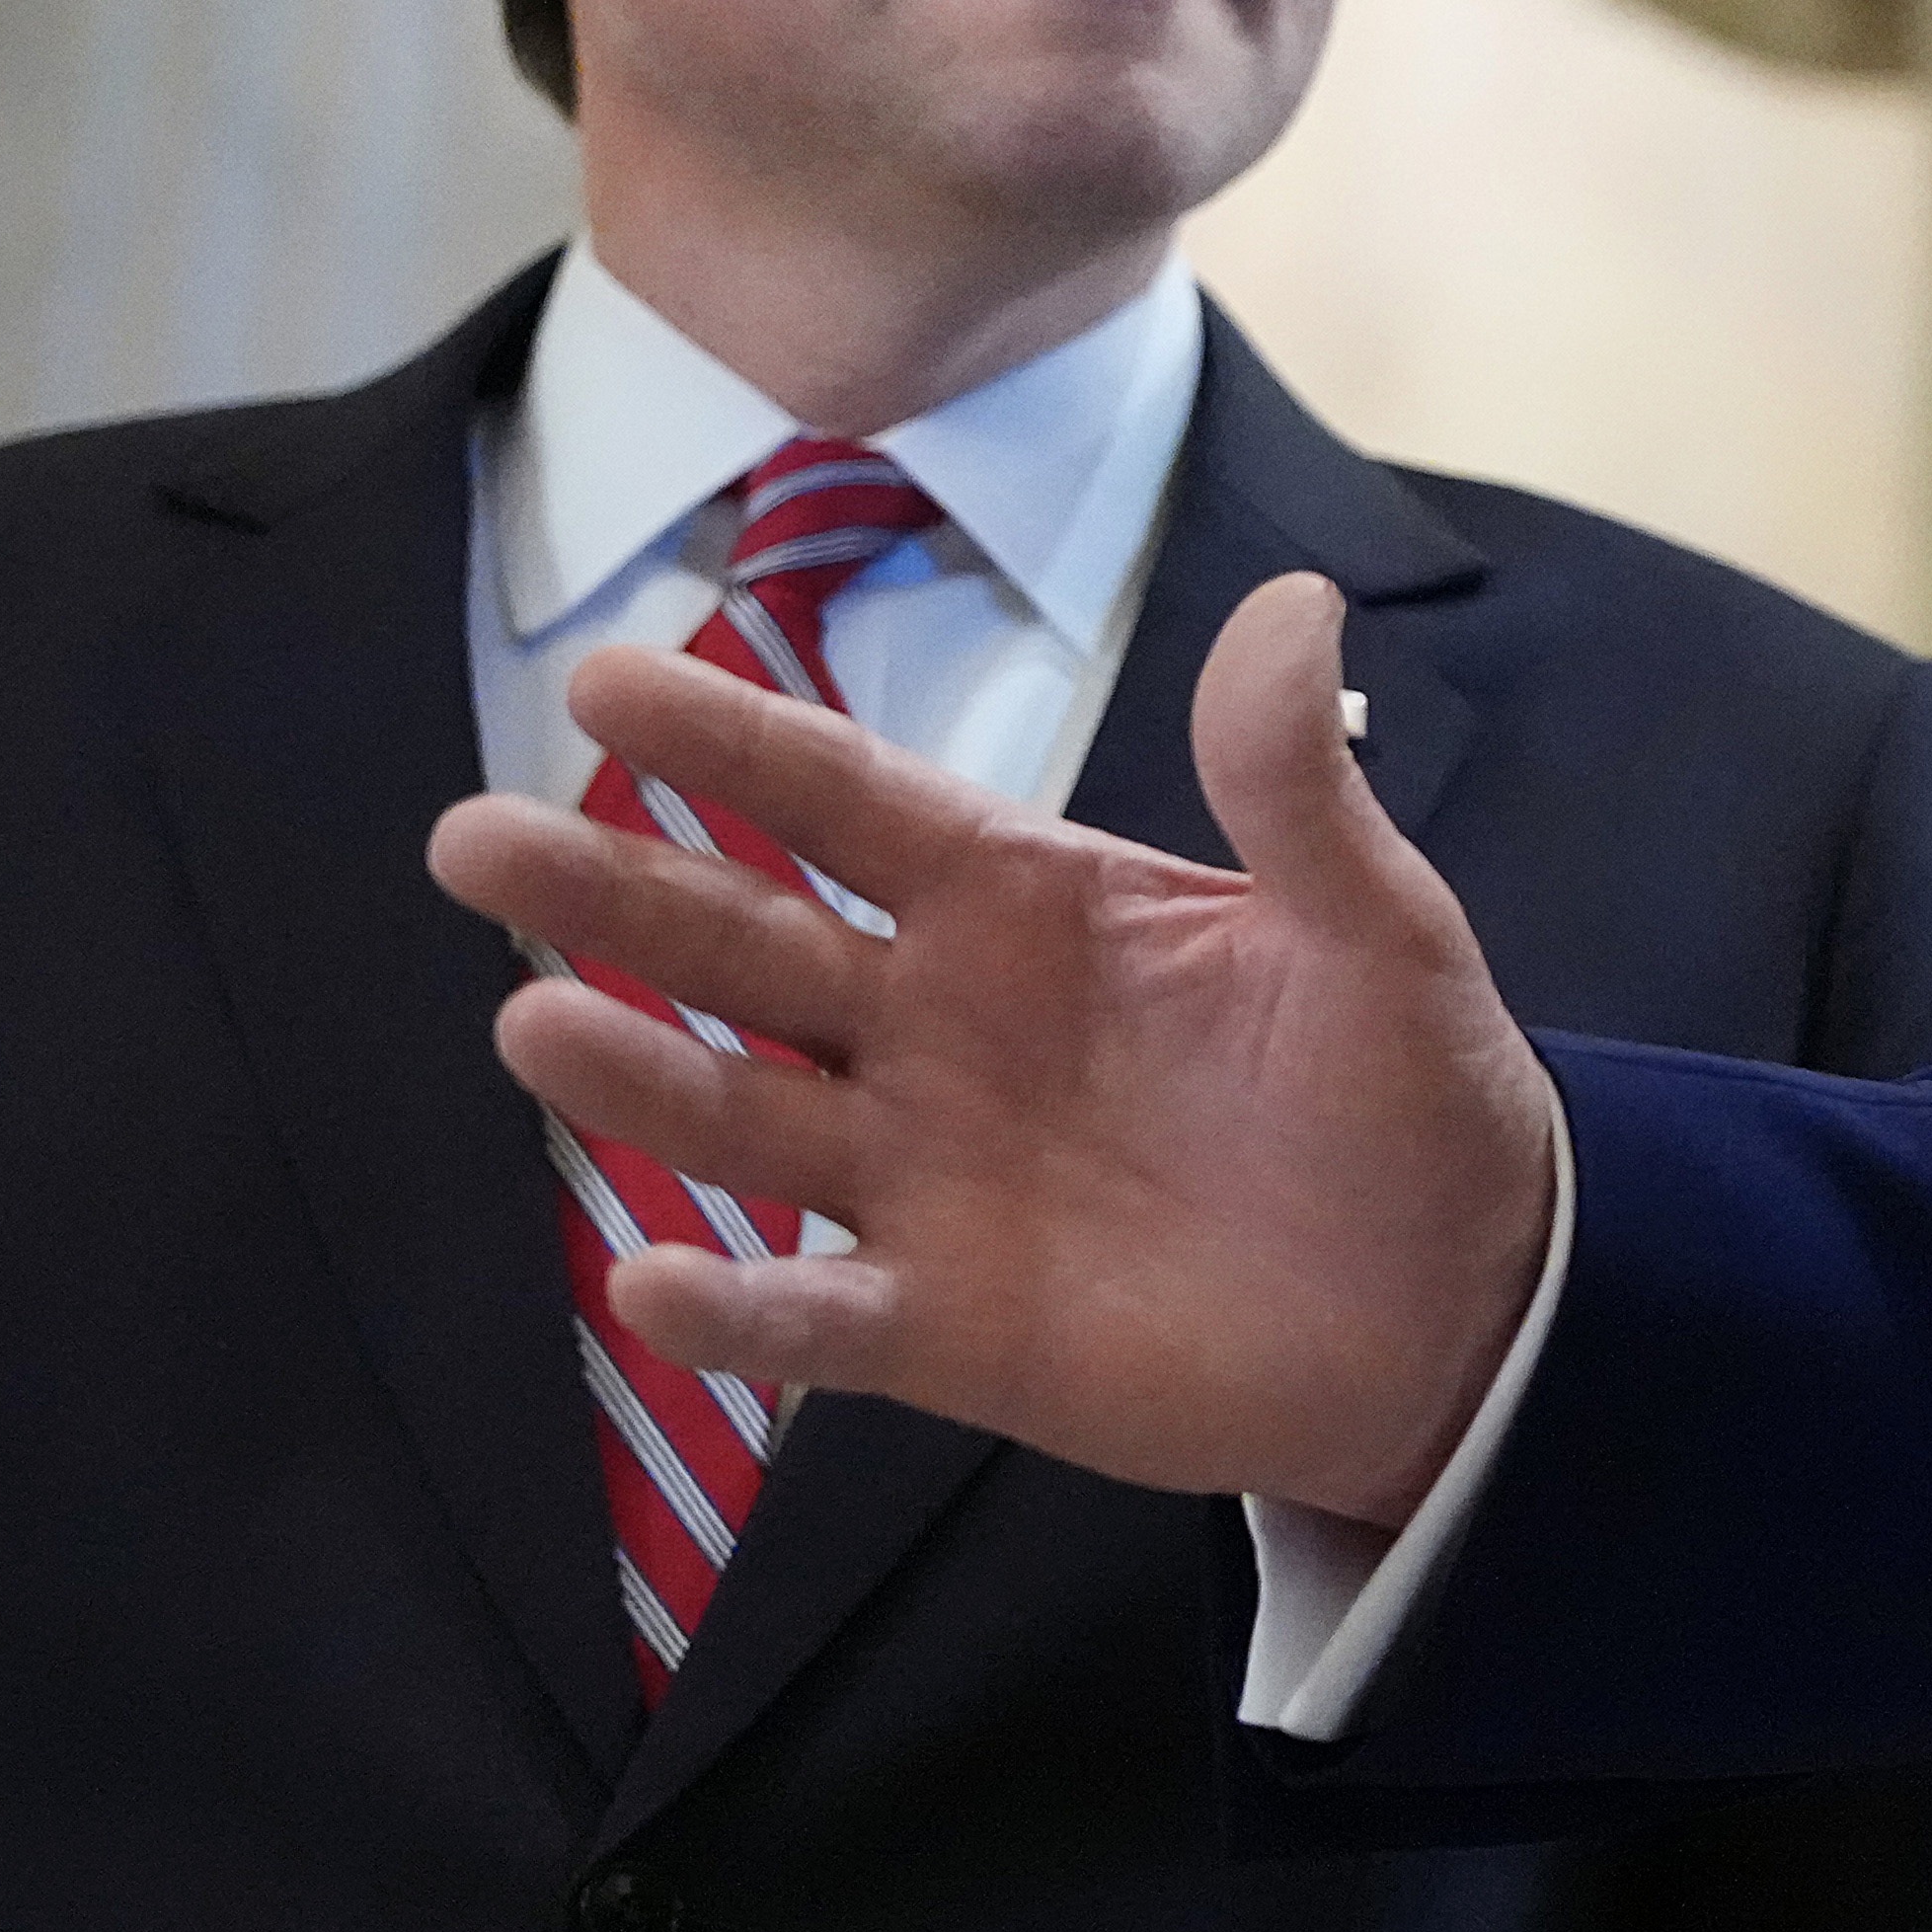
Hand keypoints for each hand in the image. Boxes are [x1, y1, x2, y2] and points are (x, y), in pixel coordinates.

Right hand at [425, 576, 1558, 1525]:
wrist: (1460, 1297)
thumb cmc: (1402, 1090)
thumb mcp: (1374, 926)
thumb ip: (1296, 786)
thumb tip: (1291, 605)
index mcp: (1024, 903)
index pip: (850, 803)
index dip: (734, 748)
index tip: (606, 678)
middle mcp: (940, 1028)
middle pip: (748, 945)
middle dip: (614, 891)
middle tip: (471, 838)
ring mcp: (928, 1177)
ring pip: (747, 1119)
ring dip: (639, 1081)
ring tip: (533, 1025)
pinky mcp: (947, 1325)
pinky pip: (817, 1316)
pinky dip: (735, 1310)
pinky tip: (647, 1287)